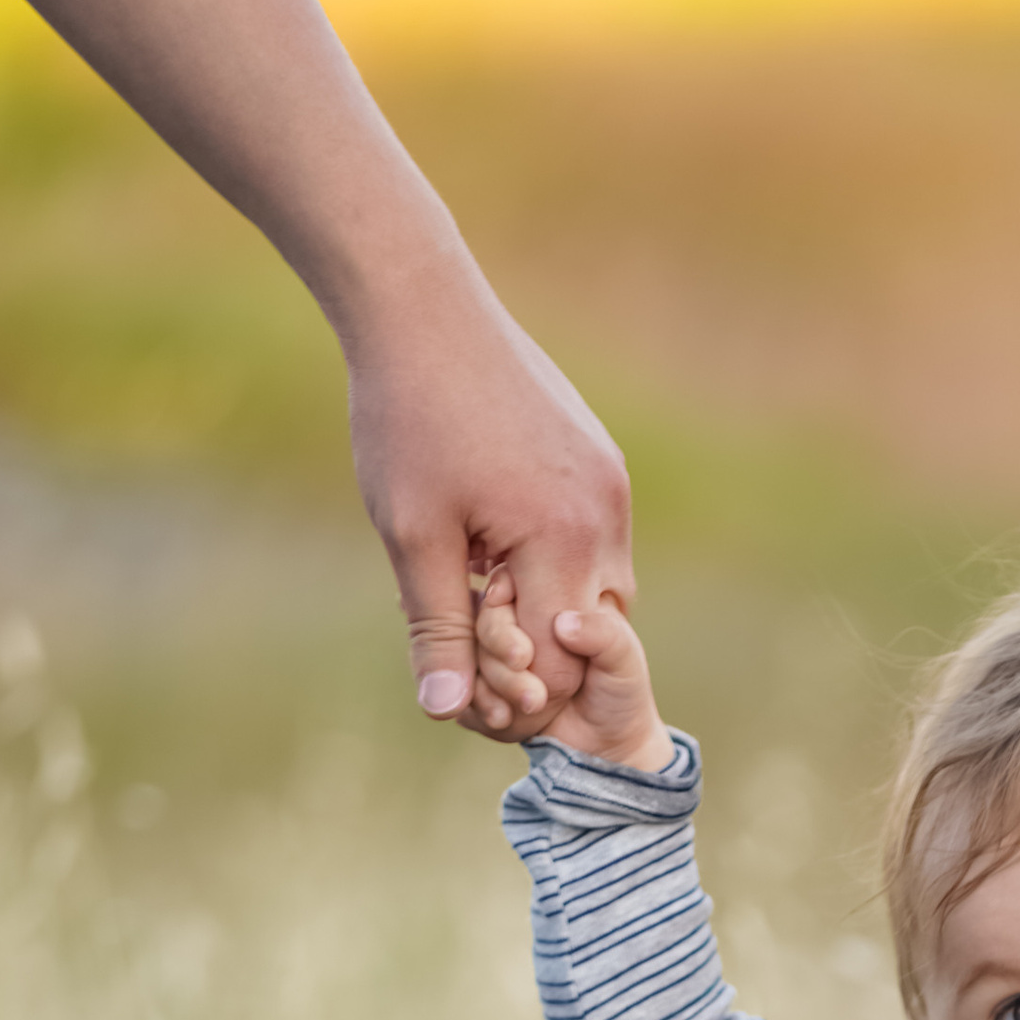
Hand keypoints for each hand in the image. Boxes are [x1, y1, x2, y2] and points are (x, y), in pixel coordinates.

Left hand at [346, 278, 635, 733]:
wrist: (424, 308)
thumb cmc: (409, 420)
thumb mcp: (412, 536)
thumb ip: (438, 628)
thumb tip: (445, 711)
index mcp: (564, 541)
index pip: (560, 664)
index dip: (511, 691)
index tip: (459, 682)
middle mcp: (606, 517)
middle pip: (589, 636)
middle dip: (533, 656)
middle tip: (463, 639)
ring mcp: (611, 486)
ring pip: (598, 591)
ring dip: (543, 608)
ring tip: (474, 588)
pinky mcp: (602, 461)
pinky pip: (595, 543)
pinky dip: (553, 564)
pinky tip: (494, 542)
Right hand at [476, 575, 670, 772]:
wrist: (605, 745)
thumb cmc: (619, 691)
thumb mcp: (623, 660)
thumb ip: (603, 636)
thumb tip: (563, 624)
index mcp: (544, 593)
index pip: (505, 584)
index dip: (503, 612)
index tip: (523, 651)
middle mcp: (512, 618)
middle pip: (477, 620)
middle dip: (499, 658)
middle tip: (534, 694)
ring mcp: (491, 653)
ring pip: (462, 656)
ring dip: (489, 688)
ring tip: (531, 708)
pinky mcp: (479, 686)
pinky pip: (459, 692)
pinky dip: (478, 709)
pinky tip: (505, 720)